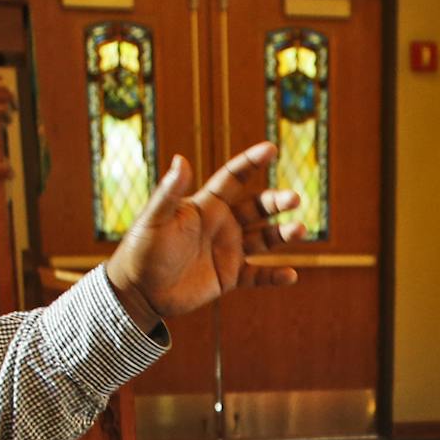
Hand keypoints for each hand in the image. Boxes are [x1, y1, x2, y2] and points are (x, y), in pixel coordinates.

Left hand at [105, 141, 303, 327]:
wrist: (138, 290)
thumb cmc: (141, 249)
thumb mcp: (155, 219)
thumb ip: (169, 192)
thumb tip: (182, 159)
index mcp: (206, 205)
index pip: (233, 177)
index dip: (251, 162)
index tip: (270, 148)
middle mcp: (222, 224)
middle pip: (257, 207)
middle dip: (276, 201)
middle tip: (294, 198)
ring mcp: (228, 250)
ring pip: (264, 238)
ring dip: (283, 233)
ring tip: (301, 229)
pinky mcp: (229, 277)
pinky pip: (257, 276)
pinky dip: (274, 277)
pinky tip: (291, 276)